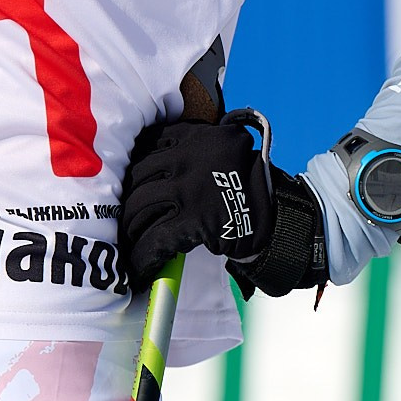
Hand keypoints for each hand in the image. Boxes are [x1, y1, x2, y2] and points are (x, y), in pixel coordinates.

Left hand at [120, 116, 314, 290]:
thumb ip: (189, 145)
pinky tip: (139, 265)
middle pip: (137, 178)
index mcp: (192, 135)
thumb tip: (148, 162)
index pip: (146, 147)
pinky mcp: (194, 221)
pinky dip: (143, 255)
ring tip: (129, 239)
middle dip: (126, 201)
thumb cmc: (245, 180)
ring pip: (140, 207)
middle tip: (123, 216)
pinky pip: (156, 238)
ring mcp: (189, 189)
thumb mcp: (220, 146)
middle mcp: (186, 158)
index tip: (128, 183)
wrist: (277, 211)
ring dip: (129, 228)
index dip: (133, 169)